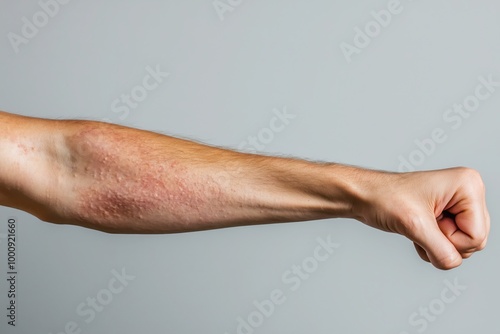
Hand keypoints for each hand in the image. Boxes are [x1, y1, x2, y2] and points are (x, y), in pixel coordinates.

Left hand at [357, 167, 489, 269]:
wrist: (365, 196)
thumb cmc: (384, 197)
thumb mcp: (414, 225)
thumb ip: (440, 250)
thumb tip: (452, 263)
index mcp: (468, 186)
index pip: (477, 236)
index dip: (450, 239)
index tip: (428, 221)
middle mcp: (468, 194)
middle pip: (474, 243)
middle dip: (444, 242)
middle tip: (421, 223)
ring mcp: (458, 206)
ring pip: (462, 248)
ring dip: (436, 245)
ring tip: (418, 226)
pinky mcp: (447, 217)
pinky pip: (450, 247)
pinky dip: (431, 246)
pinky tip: (417, 230)